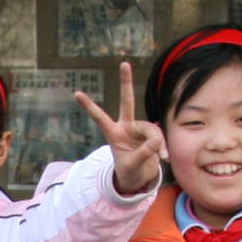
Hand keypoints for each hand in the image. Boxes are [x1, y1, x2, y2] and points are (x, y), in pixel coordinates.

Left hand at [77, 59, 164, 195]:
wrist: (140, 177)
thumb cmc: (129, 172)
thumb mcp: (131, 166)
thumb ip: (143, 154)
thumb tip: (157, 141)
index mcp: (113, 133)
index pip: (100, 117)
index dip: (89, 106)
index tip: (76, 93)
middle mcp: (126, 126)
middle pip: (127, 101)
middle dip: (126, 82)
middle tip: (124, 63)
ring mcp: (139, 128)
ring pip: (151, 128)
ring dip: (158, 142)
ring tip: (162, 156)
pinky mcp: (151, 134)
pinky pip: (159, 136)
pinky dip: (163, 146)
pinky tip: (165, 158)